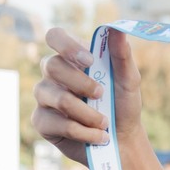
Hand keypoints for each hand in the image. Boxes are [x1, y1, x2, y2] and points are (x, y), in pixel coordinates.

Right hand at [32, 28, 142, 166]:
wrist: (121, 141)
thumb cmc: (122, 106)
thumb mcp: (128, 80)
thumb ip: (122, 54)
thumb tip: (117, 29)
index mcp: (71, 57)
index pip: (55, 36)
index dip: (68, 46)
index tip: (89, 61)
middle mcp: (53, 74)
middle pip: (52, 66)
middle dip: (81, 83)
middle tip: (101, 95)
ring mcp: (44, 97)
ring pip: (57, 98)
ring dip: (87, 113)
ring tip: (105, 123)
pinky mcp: (41, 121)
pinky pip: (57, 123)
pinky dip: (82, 131)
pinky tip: (97, 137)